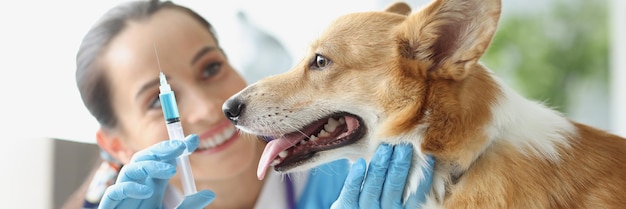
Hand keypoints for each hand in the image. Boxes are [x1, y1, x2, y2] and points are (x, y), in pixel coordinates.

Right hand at [98, 134, 214, 208]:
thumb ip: (189, 206)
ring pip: (130, 169)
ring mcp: (124, 195)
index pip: (163, 160)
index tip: (193, 140)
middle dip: (162, 149)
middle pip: (146, 158)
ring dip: (149, 165)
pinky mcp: (110, 207)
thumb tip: (210, 193)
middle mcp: (139, 186)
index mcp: (154, 185)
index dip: (176, 148)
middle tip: (180, 147)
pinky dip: (129, 188)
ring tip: (170, 170)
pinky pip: (115, 192)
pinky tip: (147, 191)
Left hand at [331, 143, 434, 208]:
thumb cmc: (379, 205)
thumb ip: (405, 186)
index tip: (428, 155)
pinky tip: (360, 163)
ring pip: (373, 189)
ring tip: (386, 147)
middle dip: (400, 165)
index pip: (416, 195)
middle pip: (394, 188)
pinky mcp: (346, 208)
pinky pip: (350, 194)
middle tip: (405, 145)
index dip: (424, 176)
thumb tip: (424, 159)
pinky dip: (355, 179)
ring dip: (380, 167)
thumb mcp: (394, 201)